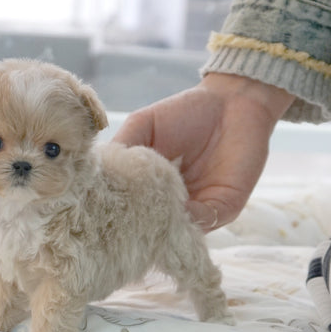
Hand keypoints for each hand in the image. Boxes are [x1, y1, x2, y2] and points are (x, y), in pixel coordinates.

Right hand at [112, 73, 293, 229]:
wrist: (232, 100)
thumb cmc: (184, 112)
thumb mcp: (142, 125)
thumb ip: (122, 149)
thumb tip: (103, 178)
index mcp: (149, 186)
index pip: (128, 208)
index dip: (114, 212)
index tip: (98, 214)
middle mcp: (172, 203)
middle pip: (150, 227)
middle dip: (135, 228)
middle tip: (116, 228)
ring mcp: (197, 208)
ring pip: (175, 231)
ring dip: (161, 227)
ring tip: (145, 219)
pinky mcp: (224, 208)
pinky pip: (203, 222)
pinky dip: (188, 219)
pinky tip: (176, 208)